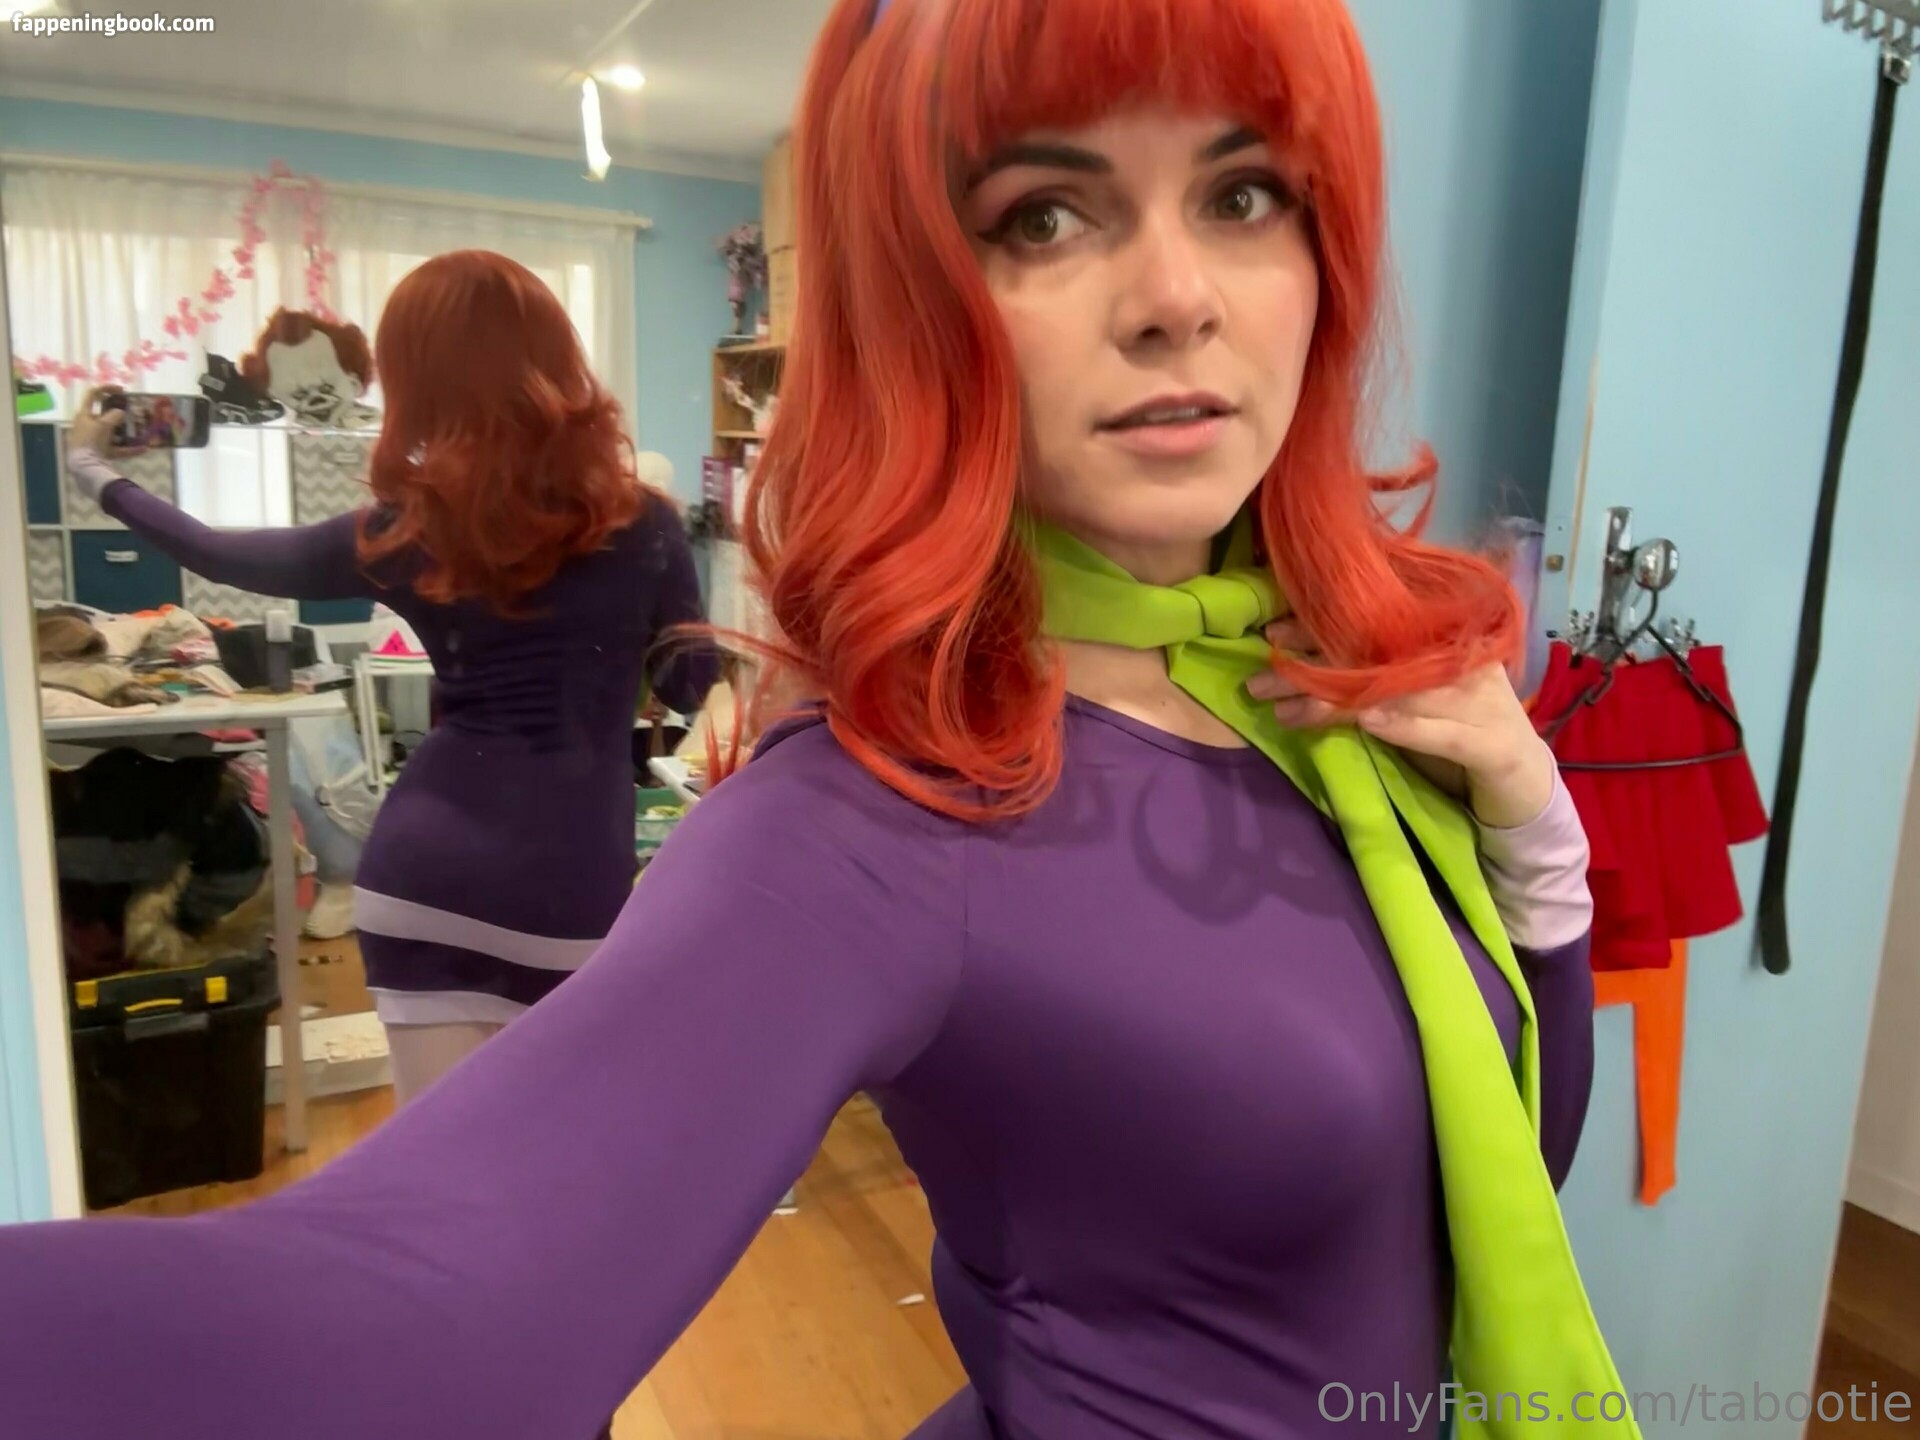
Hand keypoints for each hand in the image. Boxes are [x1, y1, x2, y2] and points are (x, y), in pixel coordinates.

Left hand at [68, 386, 145, 460]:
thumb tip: (121, 412)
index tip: (122, 390)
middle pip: (104, 414)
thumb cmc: (90, 439)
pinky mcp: (102, 451)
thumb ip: (114, 415)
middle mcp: (88, 425)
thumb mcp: (102, 424)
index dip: (107, 389)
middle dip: (120, 412)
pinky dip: (129, 448)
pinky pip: (118, 448)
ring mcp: (95, 439)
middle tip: (132, 411)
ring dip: (126, 431)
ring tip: (140, 430)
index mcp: (84, 414)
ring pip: (112, 431)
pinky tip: (143, 449)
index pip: (93, 394)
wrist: (84, 464)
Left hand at [1247, 619, 1556, 829]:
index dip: (1321, 625)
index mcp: (1443, 641)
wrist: (1524, 778)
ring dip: (1338, 702)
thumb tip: (1300, 658)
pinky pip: (1443, 732)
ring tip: (1286, 710)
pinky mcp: (1493, 744)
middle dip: (1314, 664)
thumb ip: (1370, 673)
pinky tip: (1368, 722)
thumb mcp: (1411, 695)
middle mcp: (1461, 661)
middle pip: (1379, 653)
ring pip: (1399, 692)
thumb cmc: (1456, 728)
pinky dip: (1406, 727)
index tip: (1272, 632)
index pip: (1374, 622)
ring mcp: (1481, 700)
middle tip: (1259, 678)